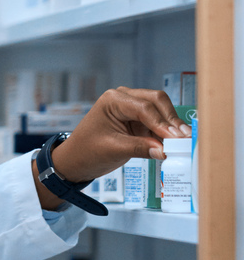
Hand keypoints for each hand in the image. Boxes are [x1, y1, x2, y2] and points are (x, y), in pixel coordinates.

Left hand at [34, 87, 190, 209]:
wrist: (75, 161)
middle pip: (157, 102)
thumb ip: (140, 148)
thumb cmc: (86, 152)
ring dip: (171, 127)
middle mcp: (124, 98)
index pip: (144, 108)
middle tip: (185, 139)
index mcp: (113, 100)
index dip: (162, 123)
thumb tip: (165, 151)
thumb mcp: (113, 150)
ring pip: (161, 111)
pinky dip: (166, 133)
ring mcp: (132, 108)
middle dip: (171, 121)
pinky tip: (175, 144)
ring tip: (184, 143)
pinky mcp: (138, 120)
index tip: (176, 138)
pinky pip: (157, 123)